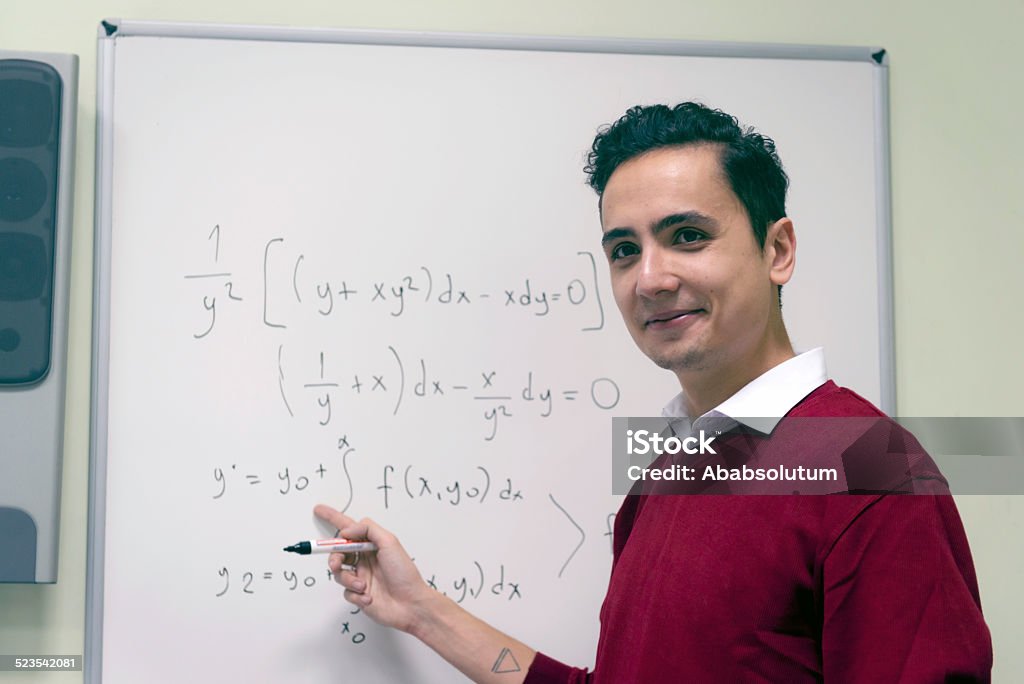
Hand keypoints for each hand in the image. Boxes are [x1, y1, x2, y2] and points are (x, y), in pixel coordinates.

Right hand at [313, 504, 434, 633]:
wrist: (410, 605)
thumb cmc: (403, 573)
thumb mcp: (389, 543)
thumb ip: (368, 530)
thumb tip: (346, 531)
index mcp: (372, 545)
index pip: (349, 529)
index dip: (333, 518)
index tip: (318, 509)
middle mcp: (365, 559)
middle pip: (339, 552)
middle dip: (334, 557)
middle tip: (337, 564)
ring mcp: (361, 577)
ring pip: (339, 573)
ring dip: (347, 579)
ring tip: (362, 585)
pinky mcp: (359, 595)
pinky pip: (346, 592)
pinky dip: (355, 595)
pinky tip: (369, 597)